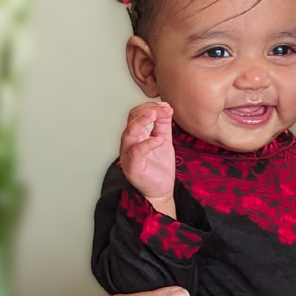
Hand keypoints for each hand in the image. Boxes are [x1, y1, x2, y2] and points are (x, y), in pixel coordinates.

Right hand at [120, 101, 175, 215]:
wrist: (161, 189)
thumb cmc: (159, 167)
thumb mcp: (164, 140)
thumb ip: (163, 124)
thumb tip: (166, 106)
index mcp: (136, 135)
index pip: (137, 114)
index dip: (150, 107)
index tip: (165, 106)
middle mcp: (130, 143)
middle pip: (131, 120)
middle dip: (146, 110)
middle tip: (162, 108)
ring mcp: (129, 154)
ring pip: (129, 133)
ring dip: (142, 121)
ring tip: (155, 114)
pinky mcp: (133, 167)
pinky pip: (137, 152)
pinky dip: (148, 144)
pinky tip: (159, 140)